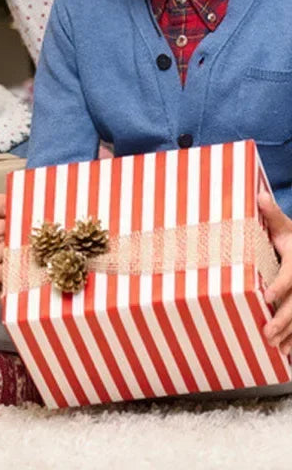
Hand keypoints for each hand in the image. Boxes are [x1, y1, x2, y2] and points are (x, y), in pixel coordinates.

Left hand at [260, 192, 291, 352]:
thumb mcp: (286, 227)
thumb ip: (272, 215)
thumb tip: (259, 195)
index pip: (291, 275)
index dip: (281, 285)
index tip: (268, 295)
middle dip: (284, 319)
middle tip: (266, 332)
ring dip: (291, 334)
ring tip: (274, 346)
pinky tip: (286, 352)